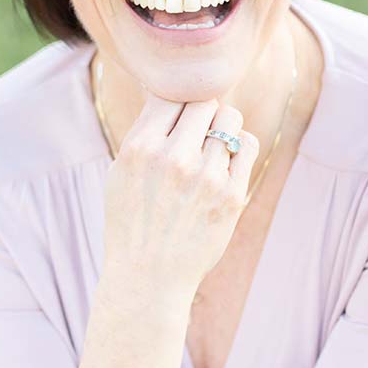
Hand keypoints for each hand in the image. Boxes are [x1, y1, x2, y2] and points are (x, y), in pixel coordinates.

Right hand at [102, 90, 258, 295]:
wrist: (149, 277)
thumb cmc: (132, 222)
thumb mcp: (121, 173)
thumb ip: (145, 131)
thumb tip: (170, 90)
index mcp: (140, 149)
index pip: (170, 95)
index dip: (177, 103)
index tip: (177, 118)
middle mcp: (173, 159)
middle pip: (204, 101)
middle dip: (202, 112)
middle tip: (196, 132)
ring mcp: (206, 178)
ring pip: (230, 118)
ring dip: (223, 126)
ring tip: (211, 145)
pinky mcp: (231, 196)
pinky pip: (247, 144)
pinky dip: (238, 146)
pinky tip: (226, 161)